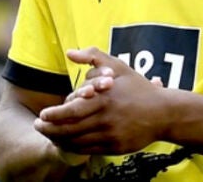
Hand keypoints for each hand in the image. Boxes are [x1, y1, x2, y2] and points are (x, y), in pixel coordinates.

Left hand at [34, 47, 167, 154]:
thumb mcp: (118, 67)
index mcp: (104, 99)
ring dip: (59, 140)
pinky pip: (88, 150)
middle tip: (38, 127)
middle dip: (50, 130)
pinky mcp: (115, 147)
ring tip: (49, 135)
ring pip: (77, 142)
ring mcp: (111, 135)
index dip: (53, 115)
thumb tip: (70, 52)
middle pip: (70, 129)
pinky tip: (66, 142)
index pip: (71, 110)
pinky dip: (74, 148)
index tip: (42, 115)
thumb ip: (93, 56)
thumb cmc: (138, 87)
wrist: (164, 113)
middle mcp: (106, 119)